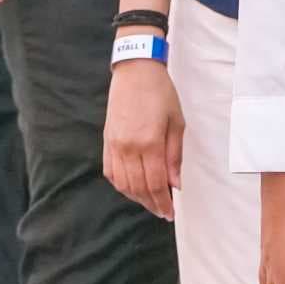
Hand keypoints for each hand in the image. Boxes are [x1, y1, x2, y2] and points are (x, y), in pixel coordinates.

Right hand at [103, 58, 186, 220]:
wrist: (135, 70)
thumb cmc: (160, 93)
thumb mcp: (176, 121)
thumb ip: (175, 155)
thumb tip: (175, 184)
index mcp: (149, 142)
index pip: (155, 183)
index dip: (163, 202)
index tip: (170, 213)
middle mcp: (129, 147)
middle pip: (139, 187)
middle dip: (152, 204)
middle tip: (163, 213)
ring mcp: (115, 145)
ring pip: (123, 183)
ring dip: (137, 198)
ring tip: (150, 203)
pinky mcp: (107, 141)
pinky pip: (111, 172)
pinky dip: (121, 185)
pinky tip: (132, 189)